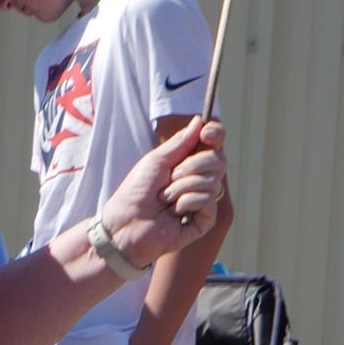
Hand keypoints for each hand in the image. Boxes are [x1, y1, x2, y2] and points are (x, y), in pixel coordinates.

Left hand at [100, 121, 226, 268]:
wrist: (125, 224)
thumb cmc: (135, 192)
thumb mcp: (156, 160)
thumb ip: (180, 142)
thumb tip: (200, 120)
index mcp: (188, 164)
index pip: (214, 145)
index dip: (215, 135)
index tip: (206, 134)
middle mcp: (199, 180)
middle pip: (218, 161)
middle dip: (193, 165)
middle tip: (171, 176)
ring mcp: (203, 201)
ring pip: (212, 182)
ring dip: (182, 187)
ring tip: (164, 199)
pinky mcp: (204, 221)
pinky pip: (208, 201)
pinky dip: (186, 202)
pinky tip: (173, 212)